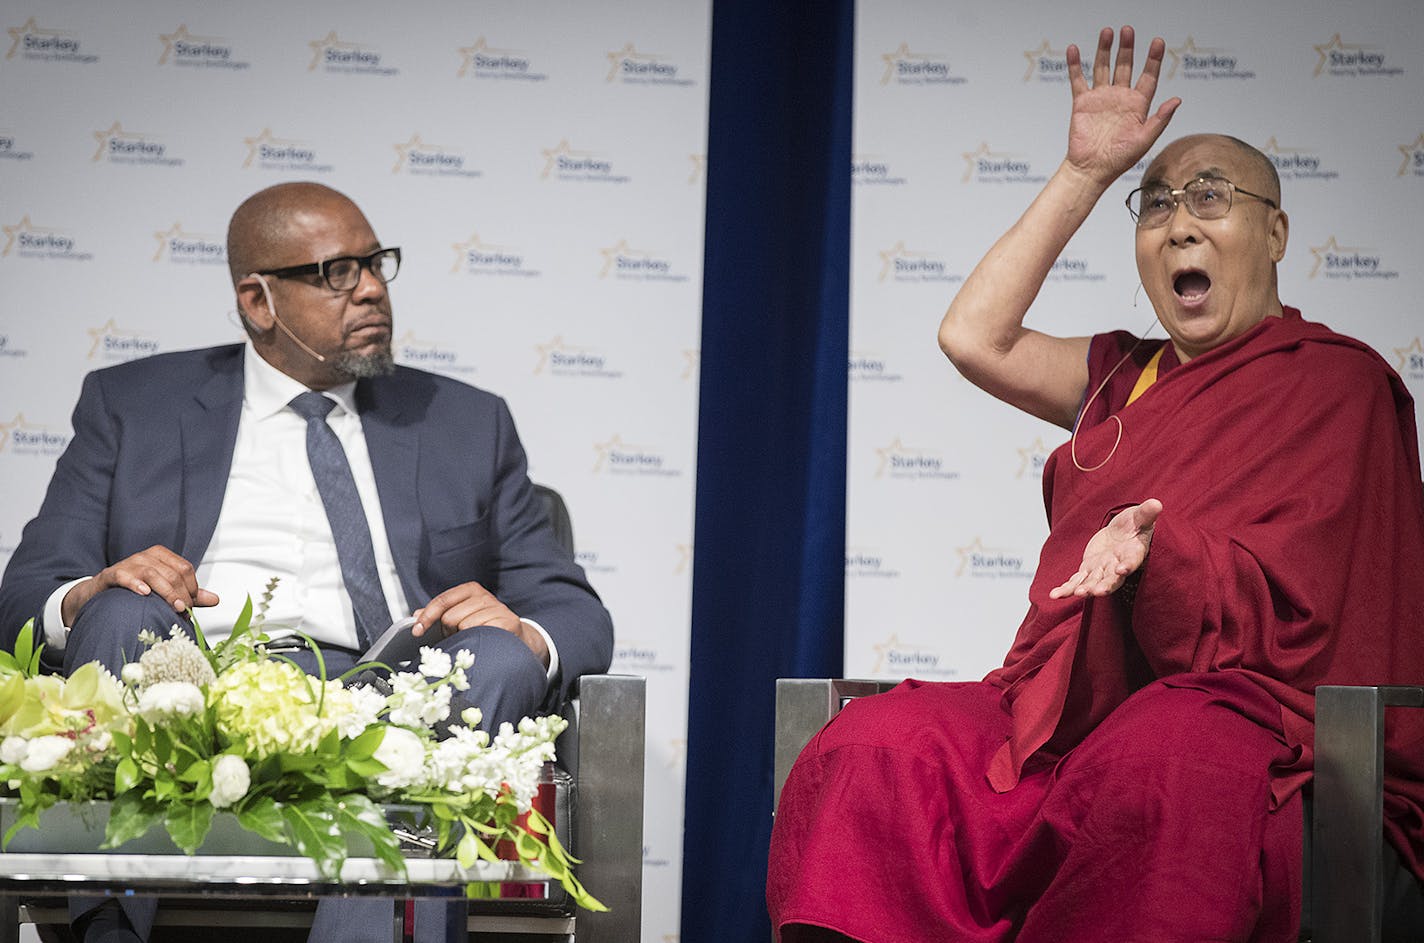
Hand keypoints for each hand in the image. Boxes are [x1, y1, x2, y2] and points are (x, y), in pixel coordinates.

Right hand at [61, 545, 218, 624]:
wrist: (101, 594)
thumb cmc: (137, 592)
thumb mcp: (164, 591)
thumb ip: (188, 594)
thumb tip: (215, 599)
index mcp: (161, 557)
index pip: (185, 569)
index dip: (192, 588)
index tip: (191, 607)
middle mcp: (146, 557)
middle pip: (172, 573)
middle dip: (181, 594)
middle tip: (183, 612)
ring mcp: (128, 564)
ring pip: (152, 573)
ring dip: (166, 591)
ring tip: (173, 606)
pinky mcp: (111, 574)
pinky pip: (124, 575)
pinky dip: (135, 583)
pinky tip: (144, 593)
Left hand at [412, 581, 549, 667]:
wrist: (514, 636)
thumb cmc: (483, 626)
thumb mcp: (459, 616)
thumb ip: (438, 614)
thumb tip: (416, 615)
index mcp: (470, 590)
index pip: (442, 601)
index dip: (427, 616)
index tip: (418, 631)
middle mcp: (484, 596)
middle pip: (450, 616)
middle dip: (449, 631)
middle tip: (458, 635)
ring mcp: (497, 608)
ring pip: (465, 626)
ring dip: (464, 637)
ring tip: (472, 637)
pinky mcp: (507, 622)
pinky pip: (482, 633)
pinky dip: (478, 640)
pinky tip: (483, 640)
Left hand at [1049, 498, 1161, 598]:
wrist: (1123, 532)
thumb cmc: (1136, 524)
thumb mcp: (1140, 516)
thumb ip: (1147, 513)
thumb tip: (1157, 503)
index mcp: (1133, 553)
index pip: (1132, 561)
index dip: (1128, 565)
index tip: (1122, 570)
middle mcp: (1118, 566)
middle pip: (1112, 579)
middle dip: (1104, 586)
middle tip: (1096, 592)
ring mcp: (1102, 570)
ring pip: (1093, 582)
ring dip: (1084, 589)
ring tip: (1077, 594)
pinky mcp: (1089, 569)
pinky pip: (1077, 581)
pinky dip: (1067, 588)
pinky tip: (1055, 595)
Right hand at [1064, 26, 1180, 186]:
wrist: (1091, 170)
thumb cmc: (1119, 160)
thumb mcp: (1145, 140)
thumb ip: (1160, 119)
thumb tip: (1177, 99)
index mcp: (1138, 105)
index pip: (1148, 77)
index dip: (1153, 59)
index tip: (1157, 42)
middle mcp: (1120, 97)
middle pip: (1125, 66)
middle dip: (1127, 48)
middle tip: (1128, 30)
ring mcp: (1101, 98)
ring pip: (1103, 67)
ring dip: (1105, 50)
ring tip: (1107, 32)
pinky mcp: (1082, 103)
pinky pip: (1078, 80)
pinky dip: (1075, 65)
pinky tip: (1074, 50)